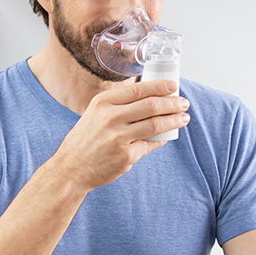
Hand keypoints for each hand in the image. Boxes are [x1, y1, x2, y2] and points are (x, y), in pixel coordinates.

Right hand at [52, 80, 189, 189]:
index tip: (173, 86)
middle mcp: (111, 118)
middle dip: (172, 103)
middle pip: (151, 106)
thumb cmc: (86, 139)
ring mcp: (119, 138)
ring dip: (174, 120)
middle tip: (183, 103)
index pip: (138, 89)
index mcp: (103, 103)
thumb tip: (149, 97)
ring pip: (155, 125)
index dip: (159, 87)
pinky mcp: (126, 156)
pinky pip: (150, 144)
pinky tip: (168, 135)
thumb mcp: (95, 113)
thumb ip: (118, 105)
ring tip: (183, 117)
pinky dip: (161, 139)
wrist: (71, 168)